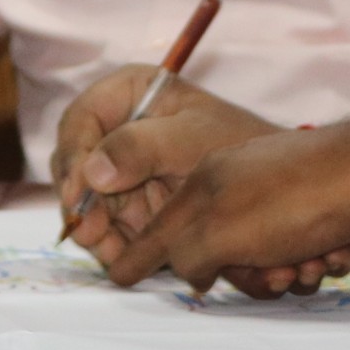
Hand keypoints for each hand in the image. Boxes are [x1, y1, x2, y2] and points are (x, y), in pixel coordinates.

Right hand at [56, 69, 316, 280]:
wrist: (276, 178)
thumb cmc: (238, 143)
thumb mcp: (192, 139)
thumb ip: (141, 147)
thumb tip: (92, 173)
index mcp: (130, 92)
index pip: (81, 119)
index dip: (73, 156)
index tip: (79, 193)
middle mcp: (119, 126)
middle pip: (77, 164)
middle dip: (81, 202)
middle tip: (91, 233)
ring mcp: (123, 167)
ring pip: (88, 200)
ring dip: (94, 228)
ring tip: (108, 251)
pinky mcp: (132, 201)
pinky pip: (108, 223)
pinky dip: (112, 241)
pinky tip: (120, 257)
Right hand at [105, 120, 349, 298]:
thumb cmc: (294, 201)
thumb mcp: (221, 230)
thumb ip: (186, 253)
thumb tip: (183, 270)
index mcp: (207, 178)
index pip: (160, 222)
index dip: (140, 251)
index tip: (118, 273)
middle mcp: (241, 183)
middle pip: (218, 250)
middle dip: (246, 273)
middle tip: (272, 273)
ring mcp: (282, 194)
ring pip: (266, 258)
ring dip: (289, 270)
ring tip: (311, 259)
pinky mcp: (319, 209)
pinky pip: (303, 252)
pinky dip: (319, 259)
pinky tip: (336, 249)